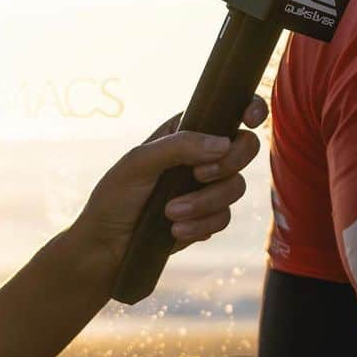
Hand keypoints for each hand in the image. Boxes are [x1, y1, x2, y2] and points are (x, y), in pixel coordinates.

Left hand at [71, 96, 268, 280]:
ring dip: (204, 202)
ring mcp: (208, 187)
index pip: (229, 110)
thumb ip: (180, 146)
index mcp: (188, 130)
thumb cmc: (115, 197)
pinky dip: (201, 224)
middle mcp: (203, 154)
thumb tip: (224, 143)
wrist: (105, 247)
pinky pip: (224, 217)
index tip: (250, 120)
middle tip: (199, 175)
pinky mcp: (209, 216)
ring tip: (171, 213)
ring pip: (236, 186)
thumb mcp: (139, 162)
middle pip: (246, 147)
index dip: (251, 109)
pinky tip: (175, 230)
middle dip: (228, 163)